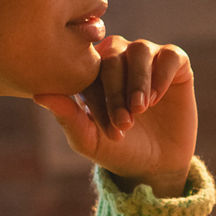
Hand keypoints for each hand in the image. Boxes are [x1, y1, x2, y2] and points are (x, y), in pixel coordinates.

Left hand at [36, 37, 196, 196]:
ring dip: (139, 80)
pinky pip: (169, 55)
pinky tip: (157, 99)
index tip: (107, 126)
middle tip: (126, 121)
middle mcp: (119, 58)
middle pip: (114, 54)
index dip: (98, 94)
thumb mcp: (89, 139)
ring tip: (141, 108)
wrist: (155, 165)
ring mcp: (148, 58)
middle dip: (118, 90)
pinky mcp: (176, 64)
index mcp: (93, 71)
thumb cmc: (116, 150)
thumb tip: (39, 95)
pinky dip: (162, 75)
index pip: (90, 66)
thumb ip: (67, 117)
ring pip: (140, 50)